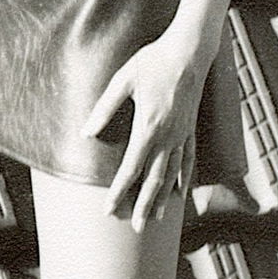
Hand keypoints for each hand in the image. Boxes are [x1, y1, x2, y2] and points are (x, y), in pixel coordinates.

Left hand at [85, 33, 207, 230]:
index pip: (131, 168)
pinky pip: (188, 160)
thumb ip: (104, 108)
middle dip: (144, 205)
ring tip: (156, 219)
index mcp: (147, 127)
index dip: (119, 191)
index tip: (109, 209)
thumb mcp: (122, 81)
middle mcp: (168, 136)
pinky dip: (183, 179)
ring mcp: (182, 134)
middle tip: (136, 227)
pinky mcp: (191, 128)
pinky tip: (179, 193)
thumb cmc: (153, 62)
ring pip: (173, 175)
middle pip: (154, 180)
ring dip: (163, 199)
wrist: (189, 51)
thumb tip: (86, 133)